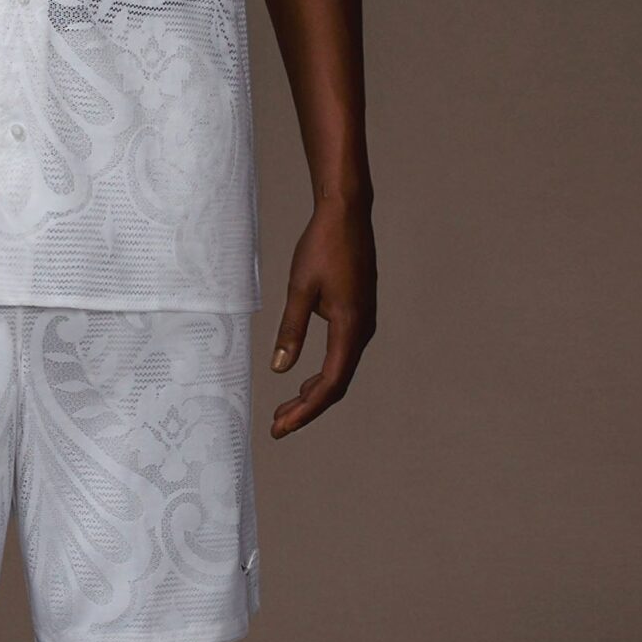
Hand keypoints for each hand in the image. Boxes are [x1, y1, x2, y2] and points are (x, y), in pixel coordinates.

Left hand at [267, 198, 376, 438]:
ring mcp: (363, 323)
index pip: (330, 383)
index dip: (306, 410)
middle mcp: (362, 330)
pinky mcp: (358, 315)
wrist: (346, 215)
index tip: (282, 426)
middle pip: (337, 384)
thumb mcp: (299, 289)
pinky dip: (323, 374)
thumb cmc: (322, 246)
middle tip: (278, 425)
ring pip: (341, 371)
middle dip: (307, 408)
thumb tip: (280, 368)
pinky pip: (342, 355)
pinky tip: (303, 379)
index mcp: (350, 326)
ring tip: (286, 408)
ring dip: (314, 393)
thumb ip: (291, 331)